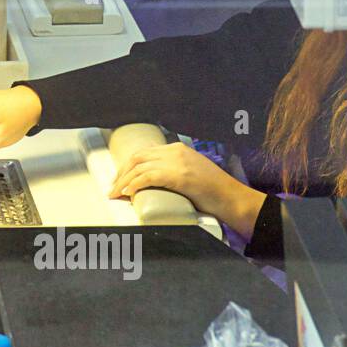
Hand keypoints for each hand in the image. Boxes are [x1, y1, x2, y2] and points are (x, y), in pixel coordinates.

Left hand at [108, 141, 266, 234]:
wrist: (232, 198)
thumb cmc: (214, 191)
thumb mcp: (191, 172)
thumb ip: (174, 169)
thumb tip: (153, 178)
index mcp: (178, 149)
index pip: (144, 153)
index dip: (128, 166)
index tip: (120, 179)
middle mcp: (175, 151)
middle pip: (137, 158)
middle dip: (121, 173)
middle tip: (113, 188)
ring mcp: (177, 162)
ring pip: (139, 168)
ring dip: (123, 182)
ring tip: (115, 194)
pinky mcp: (178, 175)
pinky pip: (147, 177)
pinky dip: (134, 185)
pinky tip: (127, 193)